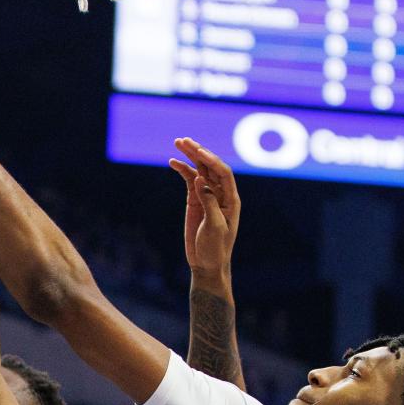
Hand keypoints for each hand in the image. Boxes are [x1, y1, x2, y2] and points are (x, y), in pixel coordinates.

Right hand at [169, 138, 240, 279]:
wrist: (207, 264)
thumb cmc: (216, 248)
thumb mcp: (214, 227)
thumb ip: (209, 202)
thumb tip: (200, 180)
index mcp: (231, 200)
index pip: (223, 173)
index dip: (212, 161)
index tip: (198, 152)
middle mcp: (221, 194)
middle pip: (211, 167)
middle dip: (199, 152)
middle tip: (184, 140)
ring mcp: (207, 196)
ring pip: (199, 170)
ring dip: (190, 155)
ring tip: (178, 142)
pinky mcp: (195, 201)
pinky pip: (189, 181)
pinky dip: (182, 170)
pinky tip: (173, 162)